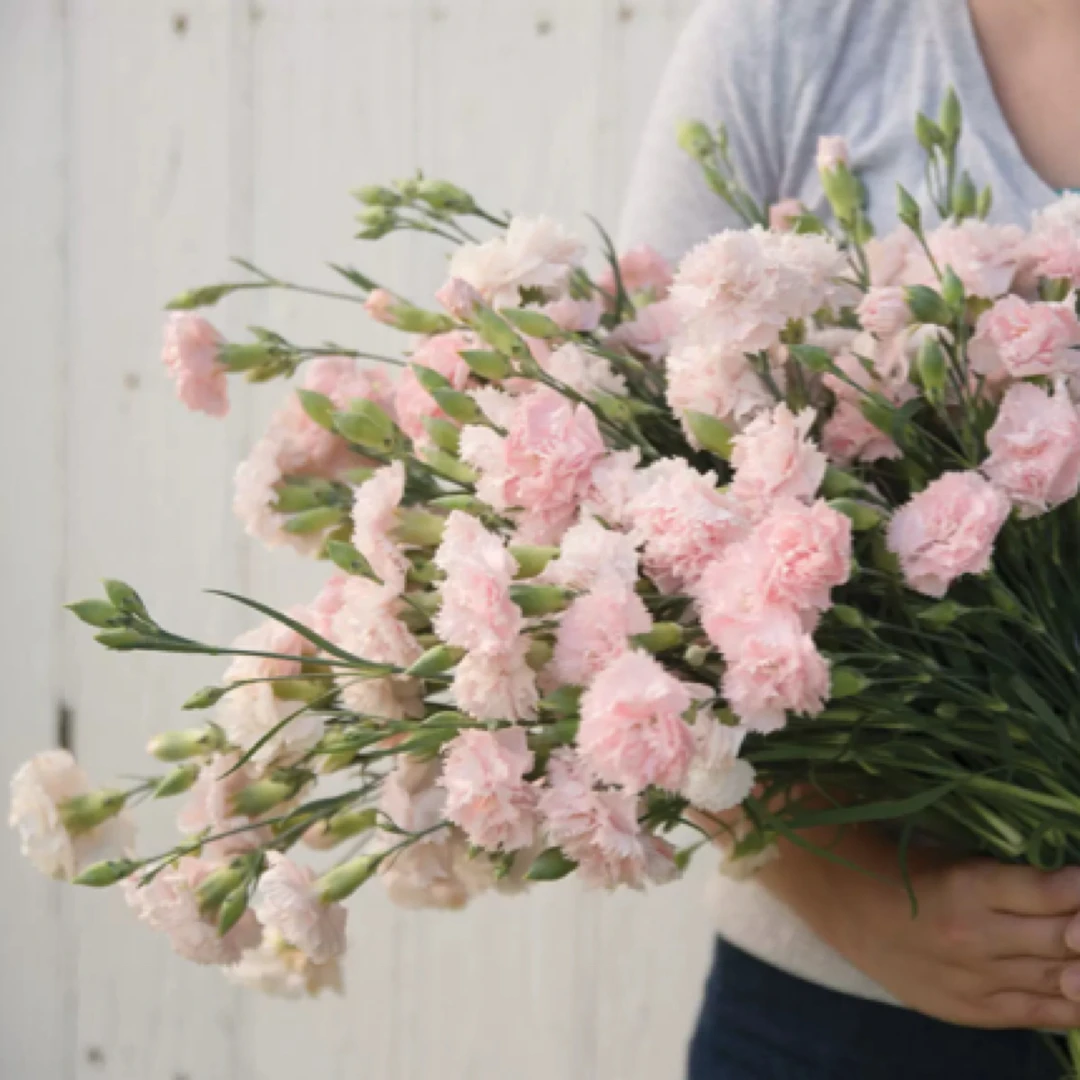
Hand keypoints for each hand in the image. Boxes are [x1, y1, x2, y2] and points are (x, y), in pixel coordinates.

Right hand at [749, 821, 1079, 1028]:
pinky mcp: (973, 1009)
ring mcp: (976, 980)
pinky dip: (1075, 1000)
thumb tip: (1074, 886)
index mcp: (967, 885)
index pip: (1052, 891)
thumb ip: (1012, 875)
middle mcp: (976, 937)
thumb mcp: (952, 853)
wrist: (840, 903)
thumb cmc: (901, 863)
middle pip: (1067, 940)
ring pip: (1063, 979)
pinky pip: (1042, 1013)